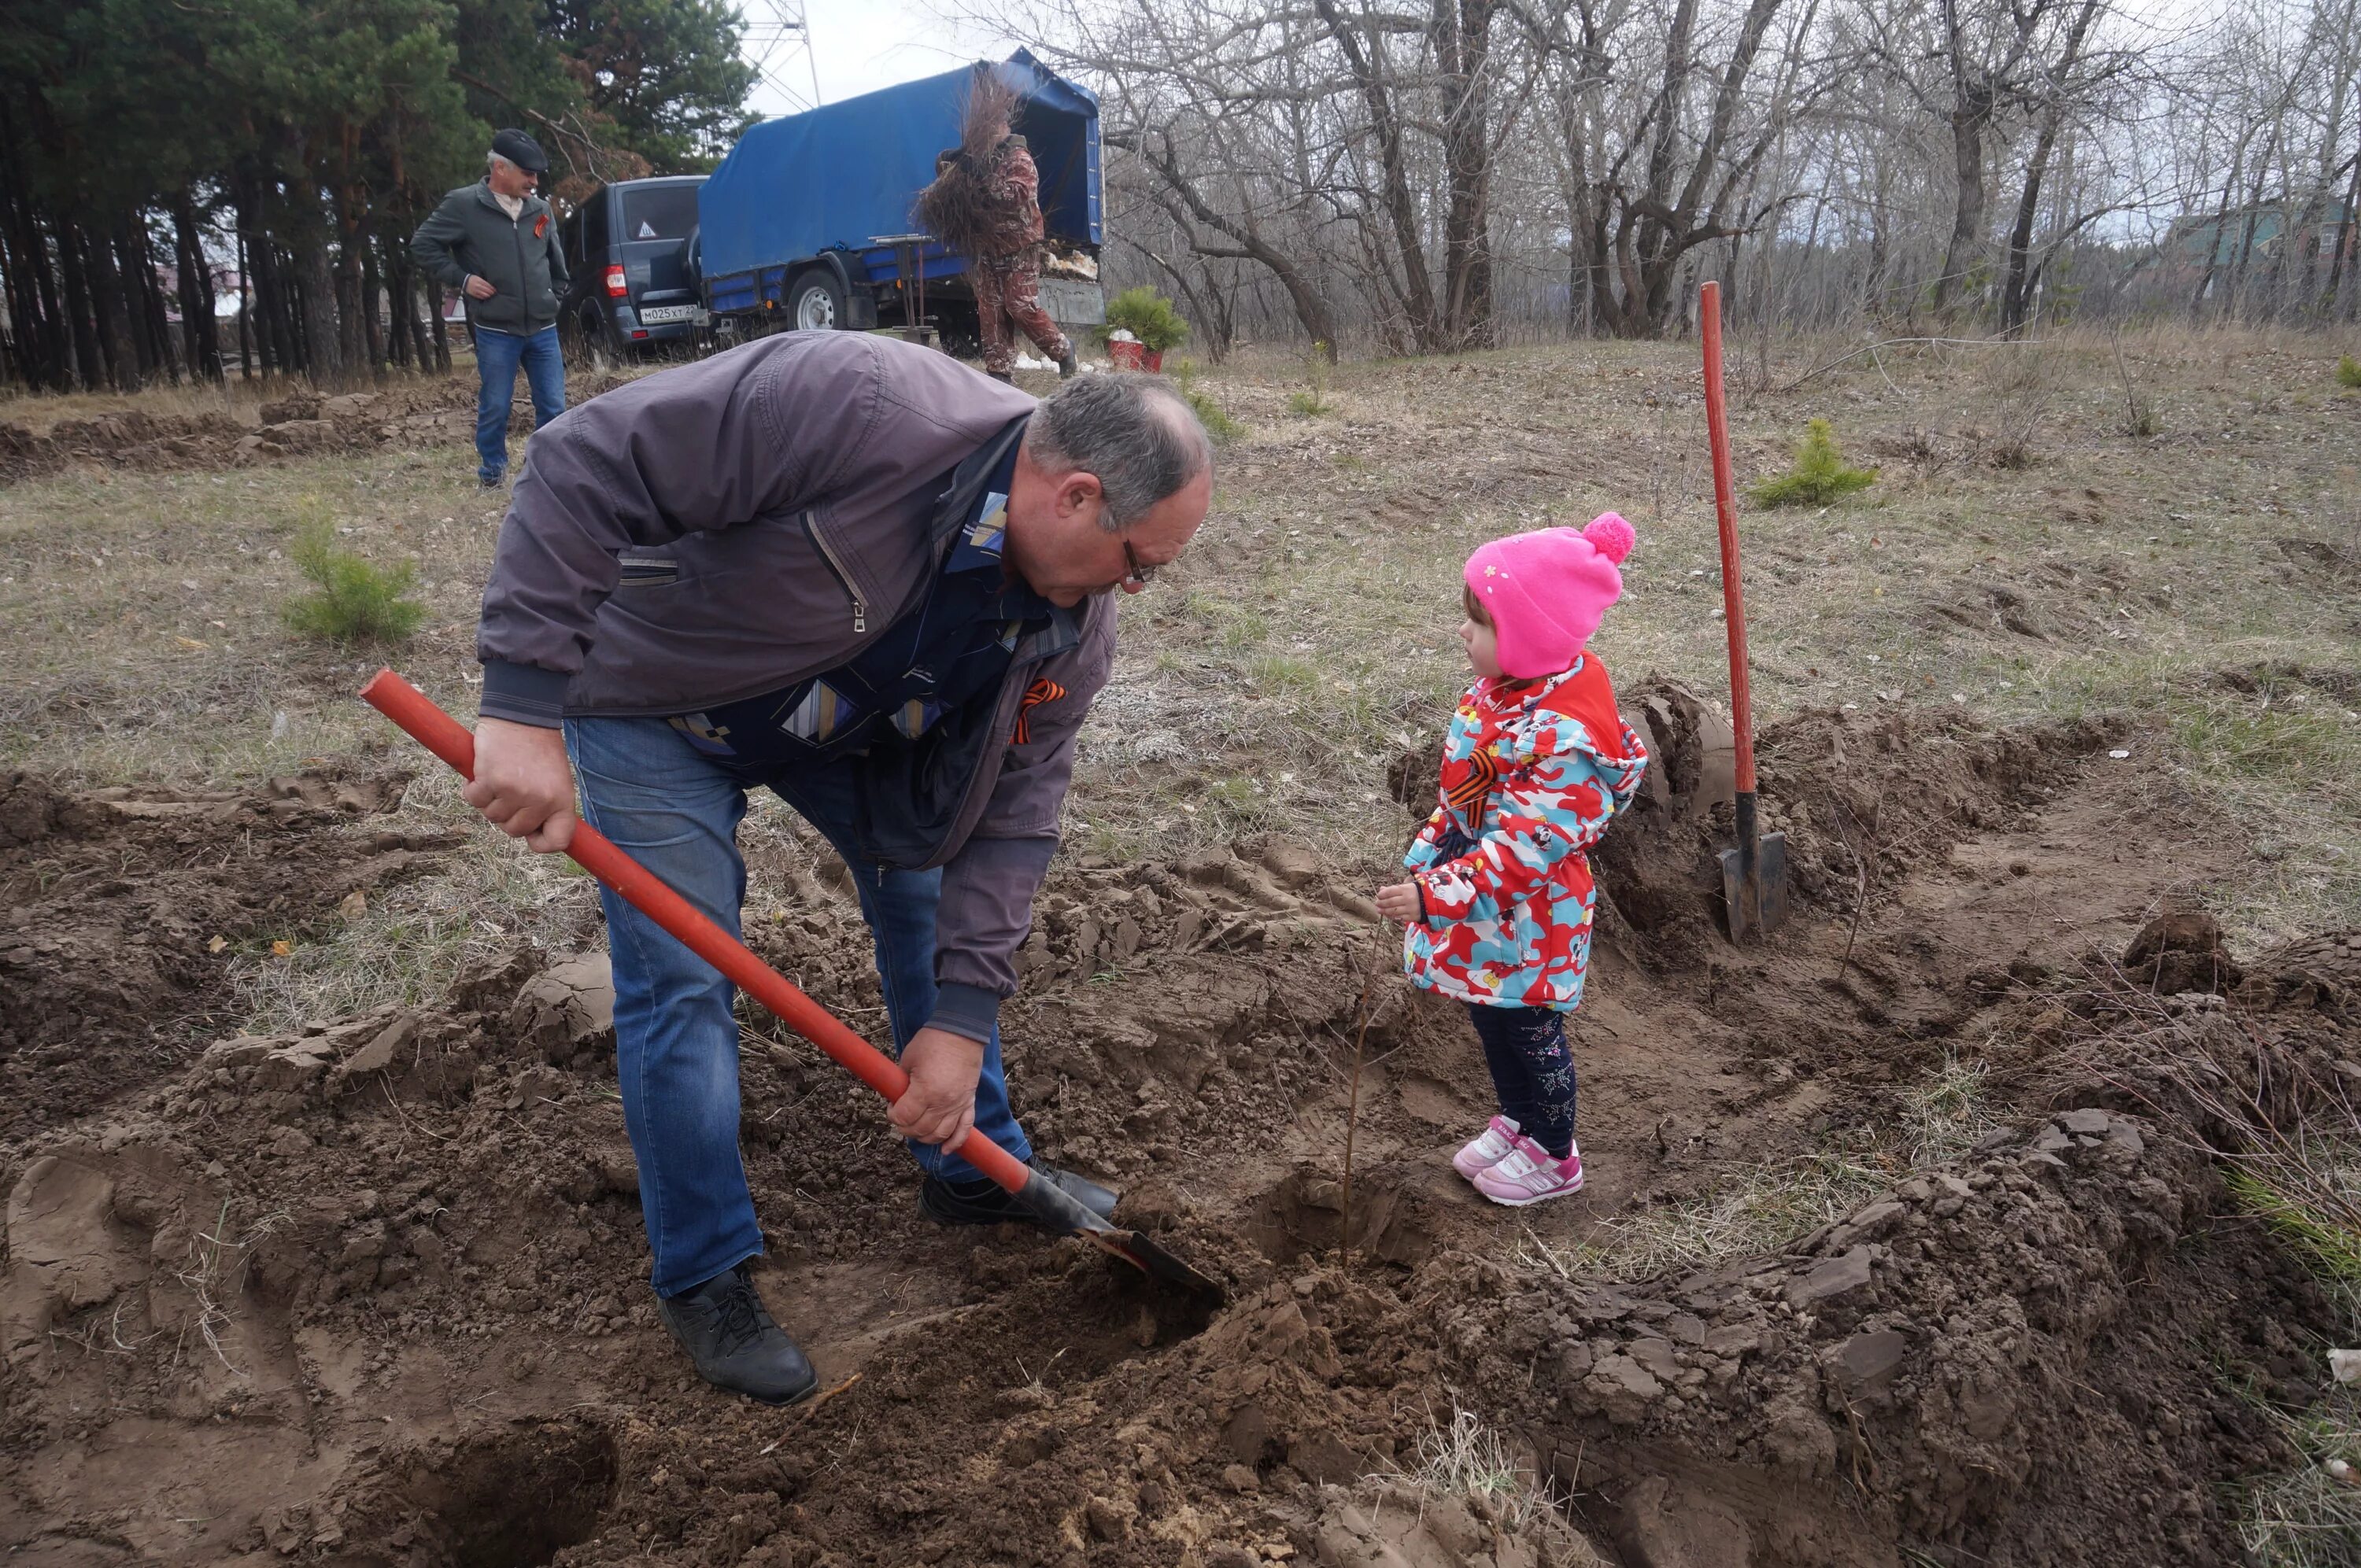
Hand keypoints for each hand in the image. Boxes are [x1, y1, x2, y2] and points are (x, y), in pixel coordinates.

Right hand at [461, 717, 577, 851]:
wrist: (521, 714)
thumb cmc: (538, 748)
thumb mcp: (557, 779)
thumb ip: (548, 807)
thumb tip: (534, 836)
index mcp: (562, 800)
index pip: (557, 841)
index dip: (541, 843)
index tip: (532, 834)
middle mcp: (540, 800)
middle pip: (515, 831)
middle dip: (508, 815)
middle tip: (511, 790)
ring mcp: (515, 792)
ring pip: (492, 816)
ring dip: (490, 800)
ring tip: (501, 775)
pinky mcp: (491, 781)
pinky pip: (474, 800)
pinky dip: (473, 789)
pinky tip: (483, 772)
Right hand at [464, 274, 495, 299]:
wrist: (464, 280)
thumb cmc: (472, 278)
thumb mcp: (479, 278)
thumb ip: (484, 281)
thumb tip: (491, 286)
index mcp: (480, 281)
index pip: (489, 286)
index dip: (493, 288)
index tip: (495, 290)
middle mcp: (478, 286)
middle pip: (488, 291)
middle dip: (492, 292)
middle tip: (495, 293)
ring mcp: (476, 291)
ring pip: (485, 295)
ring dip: (489, 295)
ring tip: (491, 295)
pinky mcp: (474, 294)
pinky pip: (481, 297)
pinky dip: (485, 297)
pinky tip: (486, 297)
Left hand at [889, 1027, 984, 1150]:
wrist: (962, 1032)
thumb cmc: (933, 1041)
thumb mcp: (908, 1060)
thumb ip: (902, 1084)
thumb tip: (896, 1098)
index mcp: (925, 1090)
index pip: (904, 1117)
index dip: (893, 1115)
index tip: (891, 1107)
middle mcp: (943, 1103)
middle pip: (920, 1130)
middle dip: (905, 1127)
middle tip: (901, 1117)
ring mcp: (958, 1105)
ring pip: (940, 1134)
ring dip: (925, 1137)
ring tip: (917, 1128)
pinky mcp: (969, 1103)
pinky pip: (964, 1130)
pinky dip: (955, 1143)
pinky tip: (945, 1149)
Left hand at [1375, 881, 1421, 922]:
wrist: (1432, 901)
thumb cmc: (1416, 892)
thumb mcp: (1407, 887)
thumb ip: (1394, 889)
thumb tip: (1381, 890)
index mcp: (1406, 889)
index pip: (1390, 891)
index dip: (1382, 894)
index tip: (1378, 895)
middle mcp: (1408, 899)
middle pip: (1390, 902)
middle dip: (1381, 903)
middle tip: (1377, 903)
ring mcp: (1410, 909)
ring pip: (1393, 911)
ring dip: (1384, 911)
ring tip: (1379, 910)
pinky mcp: (1412, 917)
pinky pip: (1398, 918)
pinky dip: (1391, 916)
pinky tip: (1388, 914)